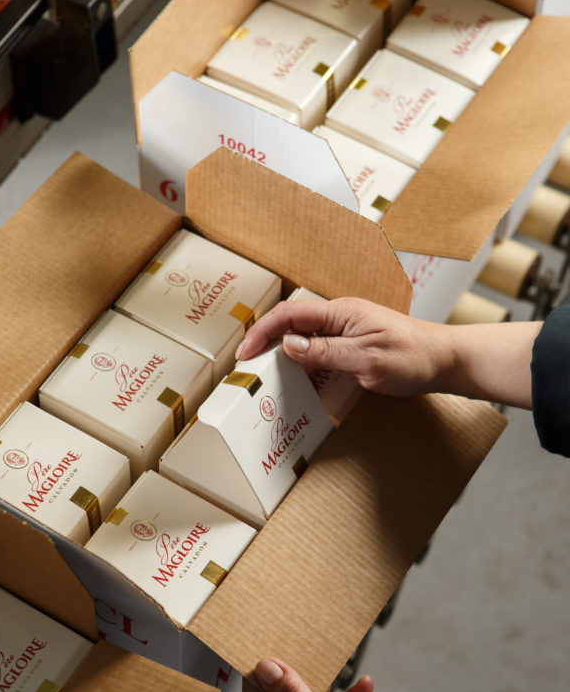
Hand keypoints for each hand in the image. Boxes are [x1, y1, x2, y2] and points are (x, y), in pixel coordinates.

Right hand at [235, 298, 450, 397]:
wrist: (445, 360)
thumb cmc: (412, 358)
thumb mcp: (365, 359)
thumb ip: (325, 352)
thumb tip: (288, 345)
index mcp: (341, 312)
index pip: (290, 315)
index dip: (263, 332)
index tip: (245, 353)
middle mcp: (341, 316)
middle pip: (293, 324)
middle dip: (267, 342)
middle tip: (249, 366)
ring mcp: (348, 329)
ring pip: (306, 338)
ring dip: (285, 354)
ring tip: (268, 375)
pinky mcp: (355, 343)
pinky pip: (321, 349)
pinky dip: (305, 362)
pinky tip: (300, 379)